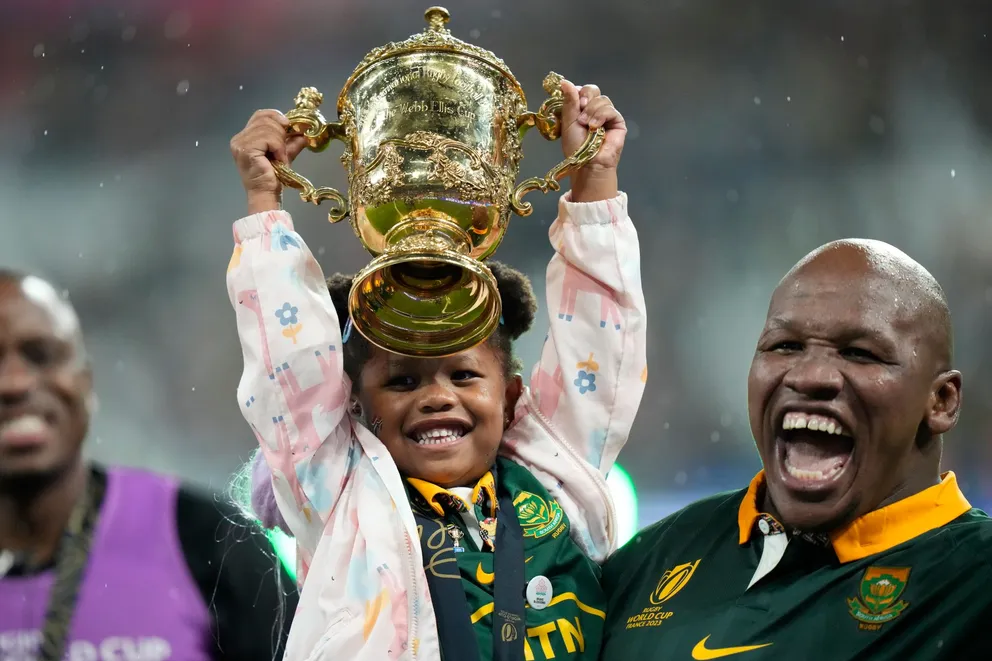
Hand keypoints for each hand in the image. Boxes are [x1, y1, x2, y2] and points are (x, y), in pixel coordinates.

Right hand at [230, 110, 307, 213]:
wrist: (266, 194)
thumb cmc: (273, 177)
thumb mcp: (284, 154)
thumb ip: (291, 141)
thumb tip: (304, 131)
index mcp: (245, 137)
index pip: (260, 114)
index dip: (276, 116)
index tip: (289, 126)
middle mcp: (239, 138)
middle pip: (265, 119)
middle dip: (281, 131)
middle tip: (284, 149)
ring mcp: (240, 143)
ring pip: (268, 128)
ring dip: (280, 142)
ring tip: (280, 157)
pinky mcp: (246, 149)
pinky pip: (269, 138)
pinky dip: (278, 148)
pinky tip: (278, 159)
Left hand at [559, 80, 625, 202]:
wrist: (588, 163)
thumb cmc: (575, 147)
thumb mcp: (568, 122)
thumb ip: (569, 101)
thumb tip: (564, 81)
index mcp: (580, 109)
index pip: (581, 91)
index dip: (578, 93)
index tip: (575, 101)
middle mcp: (593, 110)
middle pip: (593, 90)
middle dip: (586, 97)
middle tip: (581, 107)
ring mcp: (606, 115)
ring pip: (602, 99)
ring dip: (592, 110)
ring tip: (587, 125)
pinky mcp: (617, 122)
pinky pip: (611, 109)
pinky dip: (601, 115)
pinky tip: (596, 127)